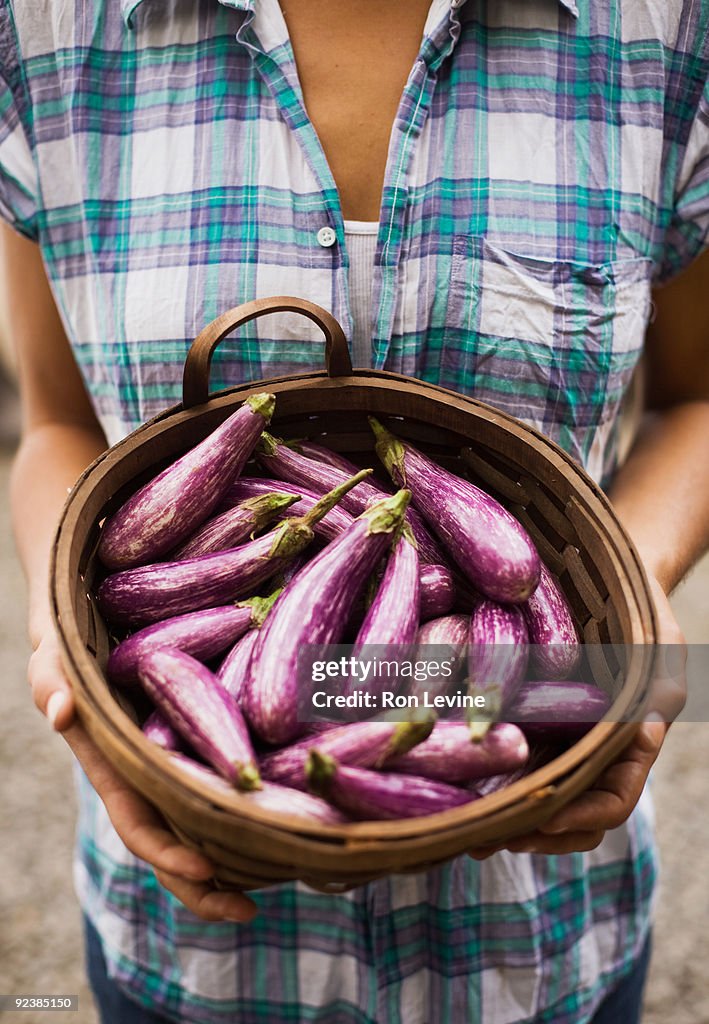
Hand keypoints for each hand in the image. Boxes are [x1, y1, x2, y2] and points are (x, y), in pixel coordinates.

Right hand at [30, 631, 257, 921]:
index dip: (167, 854)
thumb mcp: (51, 657)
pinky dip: (245, 815)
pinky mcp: (199, 748)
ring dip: (235, 862)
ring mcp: (174, 769)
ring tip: (281, 879)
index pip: (138, 827)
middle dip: (206, 888)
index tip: (204, 869)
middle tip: (249, 912)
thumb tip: (62, 711)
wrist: (91, 629)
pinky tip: (283, 823)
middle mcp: (146, 781)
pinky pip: (221, 790)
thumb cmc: (68, 647)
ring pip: (202, 830)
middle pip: (173, 850)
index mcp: (115, 772)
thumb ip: (50, 681)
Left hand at [468, 574, 686, 858]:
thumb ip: (662, 681)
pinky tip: (445, 784)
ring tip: (458, 828)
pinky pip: (500, 755)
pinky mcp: (518, 718)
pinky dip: (478, 776)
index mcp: (627, 746)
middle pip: (563, 814)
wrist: (599, 578)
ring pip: (527, 794)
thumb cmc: (639, 608)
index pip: (611, 801)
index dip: (580, 818)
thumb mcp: (659, 639)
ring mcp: (551, 738)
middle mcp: (586, 752)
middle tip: (483, 839)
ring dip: (496, 817)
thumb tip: (652, 720)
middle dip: (526, 832)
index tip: (543, 821)